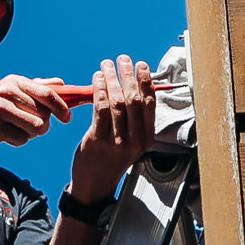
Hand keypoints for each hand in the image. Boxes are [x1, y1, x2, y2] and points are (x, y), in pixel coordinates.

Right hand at [0, 74, 72, 155]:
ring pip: (36, 127)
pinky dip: (17, 141)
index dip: (62, 107)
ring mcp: (0, 109)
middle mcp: (7, 91)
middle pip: (44, 113)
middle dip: (43, 124)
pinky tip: (3, 136)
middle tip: (30, 127)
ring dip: (30, 134)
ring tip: (15, 130)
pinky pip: (22, 139)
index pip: (47, 93)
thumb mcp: (9, 93)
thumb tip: (61, 83)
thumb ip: (35, 88)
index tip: (67, 117)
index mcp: (14, 81)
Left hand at [67, 56, 152, 204]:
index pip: (149, 104)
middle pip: (133, 99)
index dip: (145, 81)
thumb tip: (133, 85)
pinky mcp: (97, 140)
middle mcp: (134, 140)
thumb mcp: (131, 141)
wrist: (94, 183)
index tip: (141, 66)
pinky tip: (97, 80)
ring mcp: (116, 141)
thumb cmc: (111, 159)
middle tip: (122, 60)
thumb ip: (134, 118)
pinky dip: (99, 90)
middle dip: (128, 75)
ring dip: (111, 79)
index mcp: (146, 138)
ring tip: (107, 65)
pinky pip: (99, 109)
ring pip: (116, 102)